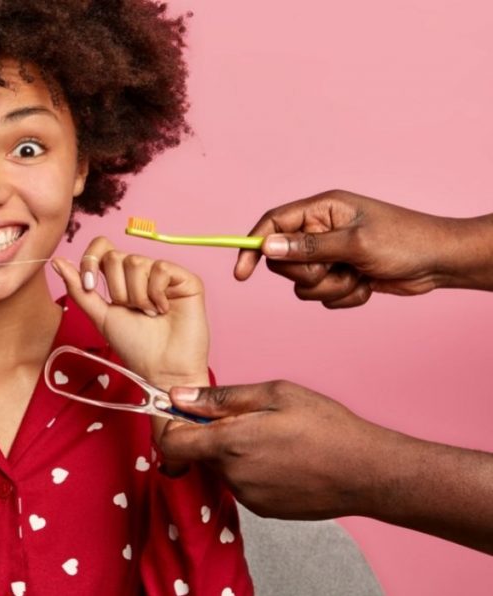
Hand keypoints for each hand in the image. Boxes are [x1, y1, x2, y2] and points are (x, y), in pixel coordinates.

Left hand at [50, 236, 208, 388]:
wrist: (162, 369)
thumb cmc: (134, 346)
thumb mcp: (99, 315)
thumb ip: (79, 289)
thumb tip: (56, 261)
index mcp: (121, 278)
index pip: (102, 248)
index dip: (91, 261)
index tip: (90, 286)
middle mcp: (143, 272)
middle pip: (115, 256)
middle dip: (116, 290)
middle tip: (131, 311)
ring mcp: (164, 274)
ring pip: (136, 262)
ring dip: (137, 296)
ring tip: (150, 314)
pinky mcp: (186, 278)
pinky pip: (160, 267)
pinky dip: (156, 293)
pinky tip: (165, 309)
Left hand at [158, 380, 391, 519]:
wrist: (369, 473)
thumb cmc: (327, 427)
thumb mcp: (274, 394)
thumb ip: (220, 398)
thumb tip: (178, 396)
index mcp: (230, 444)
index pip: (171, 444)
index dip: (172, 426)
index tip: (185, 413)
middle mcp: (233, 476)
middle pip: (198, 454)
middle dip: (211, 435)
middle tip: (248, 418)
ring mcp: (248, 497)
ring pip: (222, 469)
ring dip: (234, 453)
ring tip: (273, 438)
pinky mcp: (263, 510)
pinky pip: (242, 484)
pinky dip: (251, 470)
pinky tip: (281, 458)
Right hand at [234, 189, 465, 307]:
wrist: (440, 263)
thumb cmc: (405, 242)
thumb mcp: (354, 243)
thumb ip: (308, 247)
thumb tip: (267, 246)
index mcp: (321, 210)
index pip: (273, 224)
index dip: (253, 246)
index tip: (243, 273)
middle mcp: (321, 231)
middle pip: (284, 261)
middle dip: (308, 273)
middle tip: (336, 268)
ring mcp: (330, 254)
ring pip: (302, 284)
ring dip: (330, 288)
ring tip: (357, 276)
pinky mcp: (340, 275)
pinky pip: (322, 297)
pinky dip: (344, 296)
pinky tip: (367, 285)